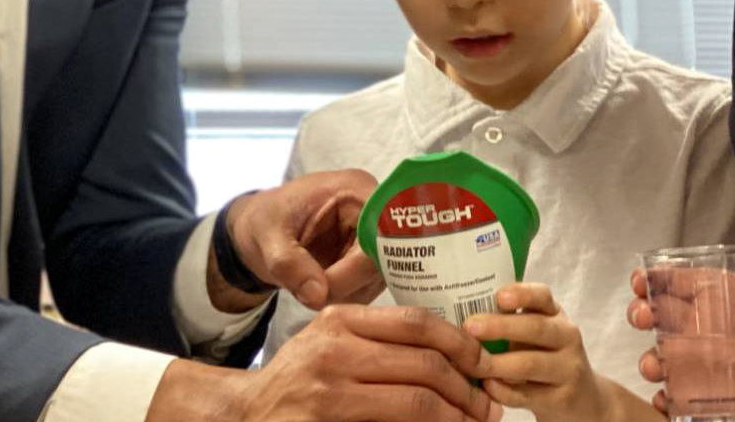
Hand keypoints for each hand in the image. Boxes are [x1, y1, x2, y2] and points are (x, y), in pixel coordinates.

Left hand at [228, 170, 382, 308]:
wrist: (262, 231)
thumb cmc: (265, 220)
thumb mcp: (267, 236)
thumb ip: (288, 263)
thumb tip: (318, 295)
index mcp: (356, 190)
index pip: (381, 230)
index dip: (360, 264)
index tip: (326, 285)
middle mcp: (376, 213)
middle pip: (383, 260)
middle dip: (346, 285)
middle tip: (310, 294)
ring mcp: (376, 240)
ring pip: (377, 280)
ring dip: (344, 295)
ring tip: (307, 289)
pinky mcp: (369, 262)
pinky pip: (368, 289)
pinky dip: (344, 298)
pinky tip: (318, 292)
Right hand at [235, 304, 501, 421]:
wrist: (245, 415)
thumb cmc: (298, 380)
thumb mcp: (330, 343)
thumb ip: (379, 339)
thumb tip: (452, 352)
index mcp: (339, 322)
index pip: (418, 323)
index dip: (463, 345)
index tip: (485, 363)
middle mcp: (334, 352)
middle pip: (426, 365)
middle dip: (469, 389)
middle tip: (489, 405)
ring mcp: (329, 394)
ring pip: (418, 403)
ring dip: (458, 418)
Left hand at [465, 283, 621, 421]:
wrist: (582, 399)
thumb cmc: (544, 357)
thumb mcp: (533, 334)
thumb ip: (507, 322)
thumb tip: (459, 314)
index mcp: (554, 314)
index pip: (542, 296)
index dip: (522, 294)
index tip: (499, 296)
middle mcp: (566, 337)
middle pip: (535, 328)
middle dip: (500, 327)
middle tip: (470, 327)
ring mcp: (568, 369)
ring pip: (529, 364)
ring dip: (497, 364)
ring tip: (472, 363)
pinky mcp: (562, 399)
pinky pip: (526, 394)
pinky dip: (502, 391)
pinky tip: (486, 386)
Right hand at [627, 268, 734, 412]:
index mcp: (723, 298)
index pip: (683, 283)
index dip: (657, 279)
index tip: (640, 281)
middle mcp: (709, 327)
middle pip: (663, 317)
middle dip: (644, 314)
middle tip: (642, 318)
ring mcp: (709, 360)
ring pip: (667, 356)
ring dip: (652, 360)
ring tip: (654, 366)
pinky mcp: (715, 391)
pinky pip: (683, 395)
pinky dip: (668, 400)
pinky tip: (664, 402)